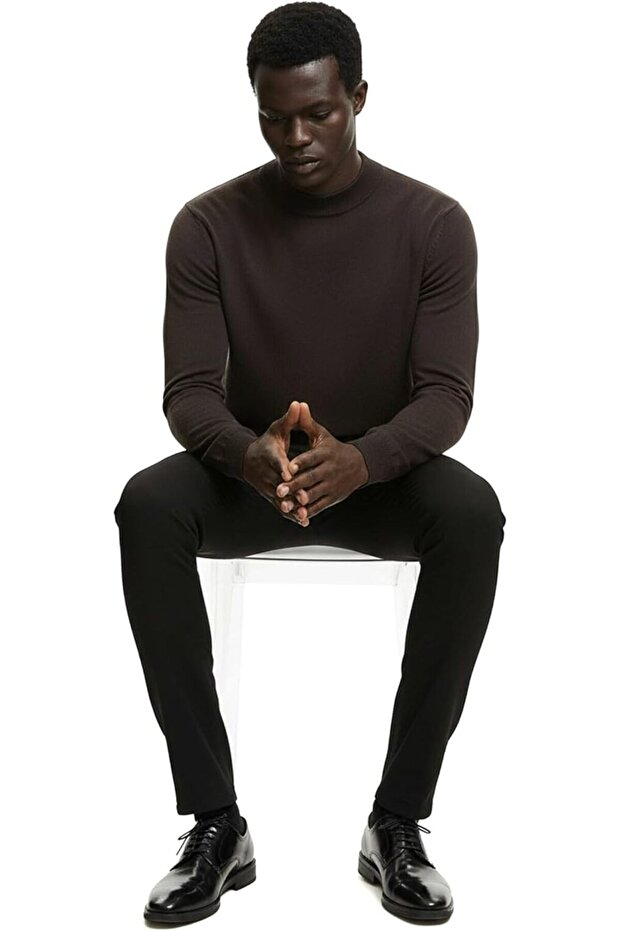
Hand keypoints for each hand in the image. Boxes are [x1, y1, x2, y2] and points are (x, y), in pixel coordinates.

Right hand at [242, 400, 312, 526]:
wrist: (247, 460)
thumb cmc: (267, 442)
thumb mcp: (277, 429)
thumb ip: (290, 419)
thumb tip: (299, 403)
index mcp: (270, 455)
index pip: (276, 461)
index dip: (282, 467)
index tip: (289, 474)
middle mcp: (267, 473)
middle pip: (279, 484)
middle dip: (291, 492)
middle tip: (303, 497)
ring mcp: (268, 487)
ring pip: (280, 499)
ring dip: (292, 507)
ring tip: (305, 513)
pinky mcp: (271, 497)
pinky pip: (282, 507)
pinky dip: (292, 515)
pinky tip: (304, 521)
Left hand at [275, 401, 368, 521]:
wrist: (360, 465)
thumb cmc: (334, 448)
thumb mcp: (322, 434)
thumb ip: (307, 422)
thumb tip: (299, 405)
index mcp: (325, 454)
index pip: (311, 458)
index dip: (300, 463)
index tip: (288, 467)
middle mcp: (329, 470)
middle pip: (310, 478)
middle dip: (294, 485)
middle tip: (279, 489)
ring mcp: (331, 485)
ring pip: (314, 494)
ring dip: (299, 501)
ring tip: (284, 505)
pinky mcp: (333, 497)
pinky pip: (319, 506)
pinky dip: (308, 511)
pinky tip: (296, 514)